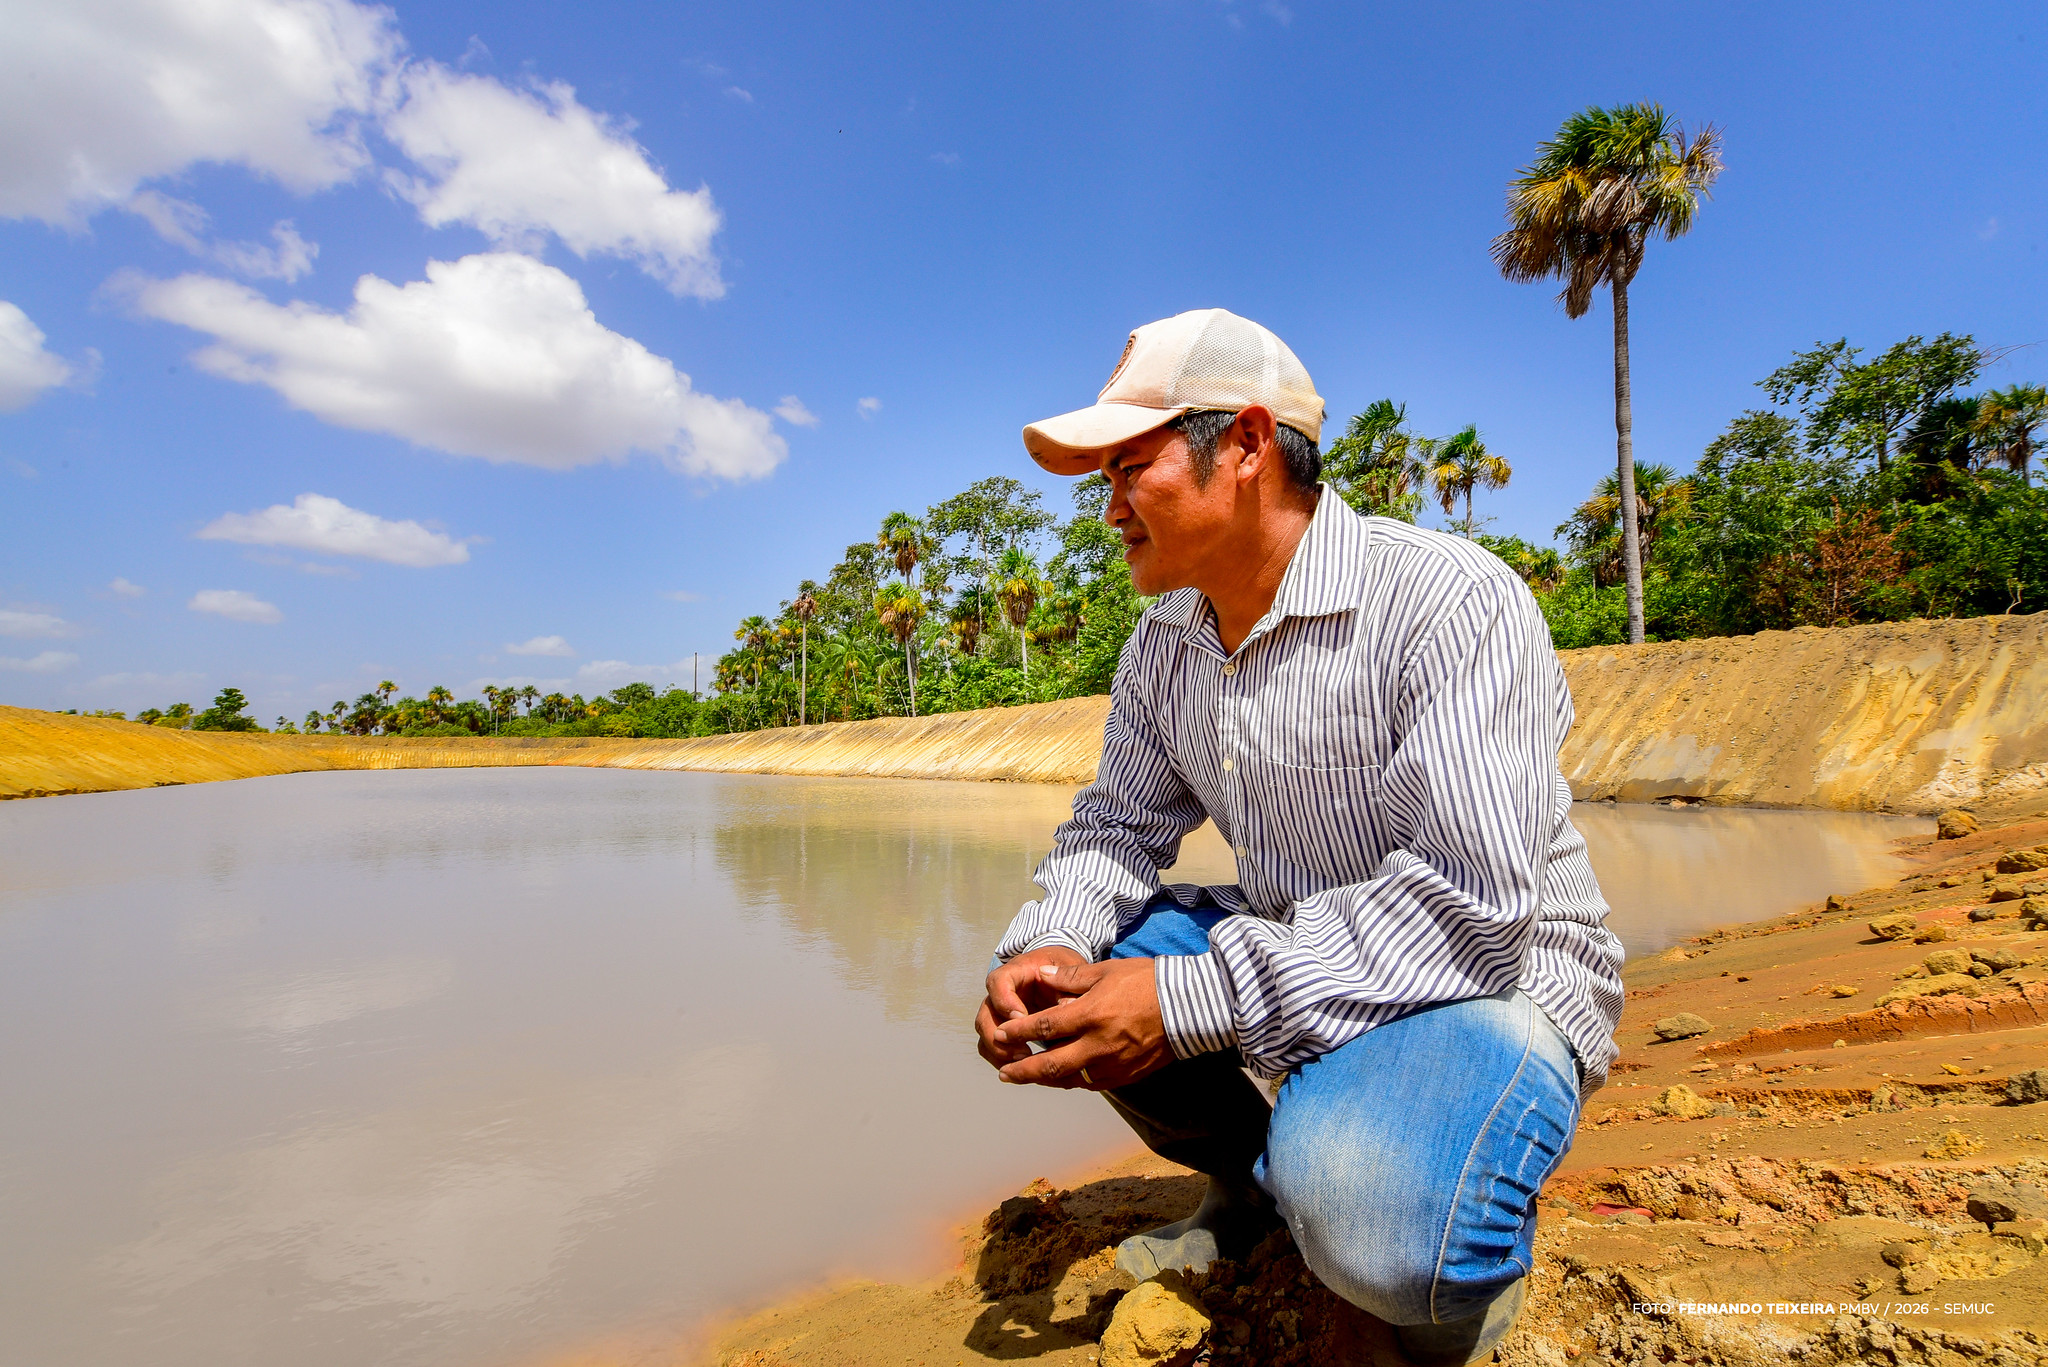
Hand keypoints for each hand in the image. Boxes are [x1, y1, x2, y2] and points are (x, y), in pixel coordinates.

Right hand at [976, 945, 1088, 1070]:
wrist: (1065, 980)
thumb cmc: (1067, 975)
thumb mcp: (1072, 975)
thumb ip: (1070, 989)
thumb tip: (1069, 1007)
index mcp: (1018, 972)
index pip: (998, 981)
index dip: (1004, 1000)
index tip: (1021, 1018)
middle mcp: (1003, 992)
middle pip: (986, 1012)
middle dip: (999, 1035)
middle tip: (1022, 1050)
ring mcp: (1000, 1011)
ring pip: (985, 1032)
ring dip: (999, 1050)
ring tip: (1023, 1062)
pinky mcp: (1003, 1029)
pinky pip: (990, 1046)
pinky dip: (1001, 1059)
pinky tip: (1022, 1068)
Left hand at [992, 958, 1175, 1090]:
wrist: (1189, 1007)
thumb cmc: (1147, 982)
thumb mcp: (1105, 971)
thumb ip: (1070, 977)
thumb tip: (1042, 977)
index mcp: (1092, 1014)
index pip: (1045, 1026)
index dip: (1019, 1032)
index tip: (1000, 1033)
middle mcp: (1099, 1044)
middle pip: (1051, 1065)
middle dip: (1024, 1071)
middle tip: (1004, 1073)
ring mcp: (1114, 1064)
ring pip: (1070, 1079)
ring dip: (1045, 1079)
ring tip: (1028, 1077)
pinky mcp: (1126, 1075)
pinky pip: (1092, 1083)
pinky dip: (1072, 1080)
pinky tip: (1062, 1076)